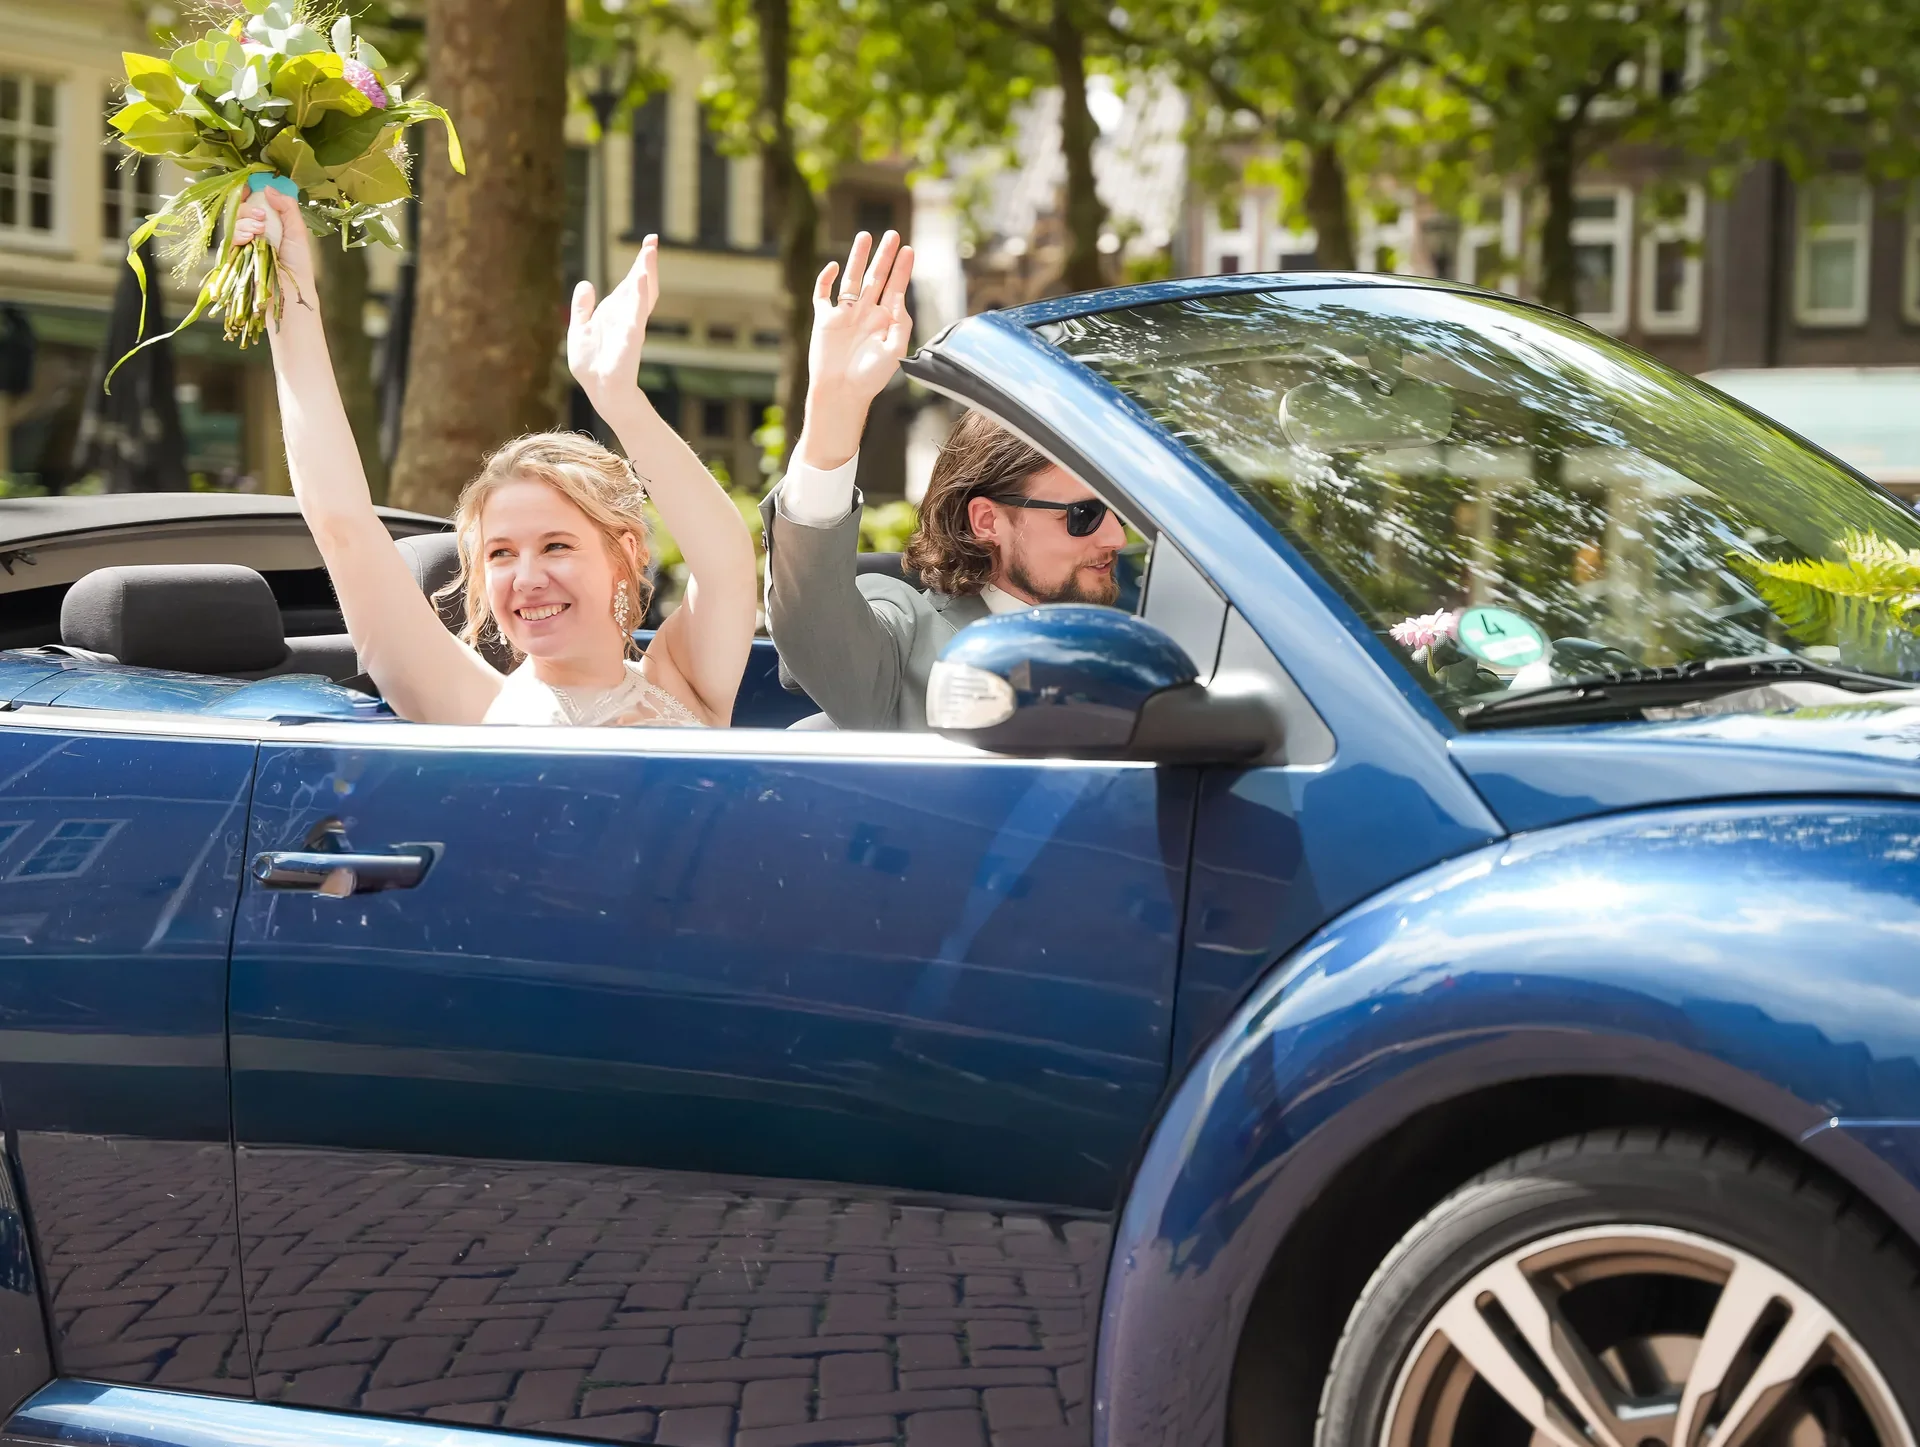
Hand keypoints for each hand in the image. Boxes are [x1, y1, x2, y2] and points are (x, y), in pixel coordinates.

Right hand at [232, 186, 312, 285]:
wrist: (292, 290)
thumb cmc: (298, 264)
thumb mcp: (297, 231)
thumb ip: (287, 207)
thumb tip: (269, 188)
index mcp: (267, 223)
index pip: (251, 201)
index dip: (248, 193)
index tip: (250, 188)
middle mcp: (253, 231)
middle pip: (239, 209)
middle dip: (249, 209)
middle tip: (262, 216)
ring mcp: (242, 243)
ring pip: (233, 222)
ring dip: (245, 222)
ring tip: (260, 231)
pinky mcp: (234, 256)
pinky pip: (228, 239)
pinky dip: (238, 235)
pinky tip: (249, 239)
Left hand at [569, 235, 659, 421]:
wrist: (599, 389)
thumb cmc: (592, 365)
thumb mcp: (579, 329)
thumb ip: (582, 307)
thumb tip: (586, 283)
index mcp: (616, 311)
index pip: (631, 282)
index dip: (639, 263)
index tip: (648, 242)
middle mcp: (627, 314)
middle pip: (640, 283)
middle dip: (646, 261)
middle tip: (652, 239)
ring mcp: (632, 324)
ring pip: (643, 294)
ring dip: (646, 272)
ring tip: (649, 251)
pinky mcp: (631, 337)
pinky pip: (638, 313)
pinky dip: (640, 295)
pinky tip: (642, 279)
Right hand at [798, 231, 913, 468]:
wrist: (841, 392)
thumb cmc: (870, 378)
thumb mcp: (895, 351)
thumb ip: (901, 324)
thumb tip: (899, 301)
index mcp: (884, 321)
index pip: (895, 288)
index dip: (902, 269)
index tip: (908, 249)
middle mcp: (866, 314)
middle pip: (876, 277)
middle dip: (884, 256)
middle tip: (892, 233)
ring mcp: (845, 315)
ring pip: (852, 279)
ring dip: (858, 258)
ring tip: (865, 236)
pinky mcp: (824, 319)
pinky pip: (823, 295)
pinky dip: (825, 280)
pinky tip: (832, 266)